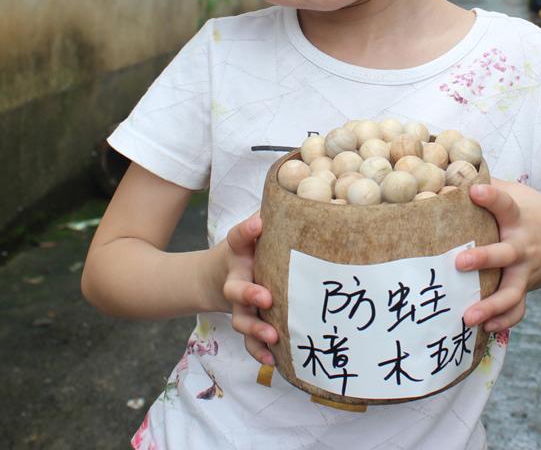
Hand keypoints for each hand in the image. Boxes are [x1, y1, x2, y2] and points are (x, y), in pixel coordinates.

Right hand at [216, 213, 278, 364]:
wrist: (216, 276)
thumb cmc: (249, 248)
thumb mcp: (255, 231)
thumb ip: (273, 218)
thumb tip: (305, 198)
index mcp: (239, 251)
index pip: (239, 237)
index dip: (247, 229)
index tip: (259, 223)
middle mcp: (236, 278)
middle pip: (236, 288)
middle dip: (249, 294)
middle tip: (266, 297)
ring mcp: (238, 304)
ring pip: (242, 319)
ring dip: (256, 329)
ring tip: (273, 336)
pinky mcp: (246, 321)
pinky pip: (250, 341)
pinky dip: (260, 351)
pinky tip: (275, 361)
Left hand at [456, 179, 540, 332]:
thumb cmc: (540, 213)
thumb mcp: (520, 194)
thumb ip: (490, 185)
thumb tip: (453, 175)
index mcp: (518, 217)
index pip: (504, 203)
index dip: (490, 197)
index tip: (474, 192)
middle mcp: (523, 246)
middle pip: (505, 254)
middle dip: (483, 258)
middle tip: (459, 262)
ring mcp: (527, 271)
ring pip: (510, 291)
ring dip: (490, 305)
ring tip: (467, 316)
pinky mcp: (528, 288)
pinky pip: (517, 309)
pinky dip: (503, 320)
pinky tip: (484, 328)